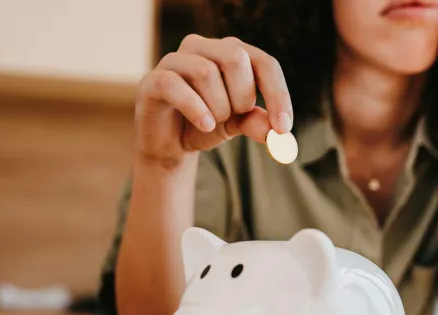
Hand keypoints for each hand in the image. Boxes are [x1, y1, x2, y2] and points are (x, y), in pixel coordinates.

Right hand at [135, 35, 292, 166]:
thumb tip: (275, 132)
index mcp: (231, 52)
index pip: (264, 63)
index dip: (278, 94)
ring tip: (212, 122)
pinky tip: (204, 125)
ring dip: (217, 107)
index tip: (284, 128)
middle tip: (235, 117)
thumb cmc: (206, 125)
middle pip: (235, 58)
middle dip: (242, 96)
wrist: (170, 144)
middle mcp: (204, 48)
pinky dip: (195, 108)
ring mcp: (176, 59)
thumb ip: (256, 123)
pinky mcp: (154, 79)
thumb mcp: (237, 126)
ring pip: (206, 72)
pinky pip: (176, 85)